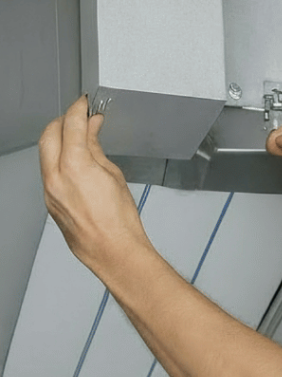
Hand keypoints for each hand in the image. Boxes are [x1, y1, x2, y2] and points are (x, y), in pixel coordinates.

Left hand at [38, 95, 152, 271]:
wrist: (113, 250)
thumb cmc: (119, 222)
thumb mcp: (114, 176)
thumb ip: (96, 150)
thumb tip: (90, 133)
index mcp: (75, 166)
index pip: (71, 125)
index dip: (78, 110)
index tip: (84, 105)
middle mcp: (55, 176)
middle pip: (49, 134)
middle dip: (62, 121)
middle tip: (78, 117)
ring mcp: (49, 190)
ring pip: (45, 153)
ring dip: (59, 140)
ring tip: (78, 139)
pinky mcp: (49, 201)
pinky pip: (48, 171)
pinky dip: (58, 160)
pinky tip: (74, 162)